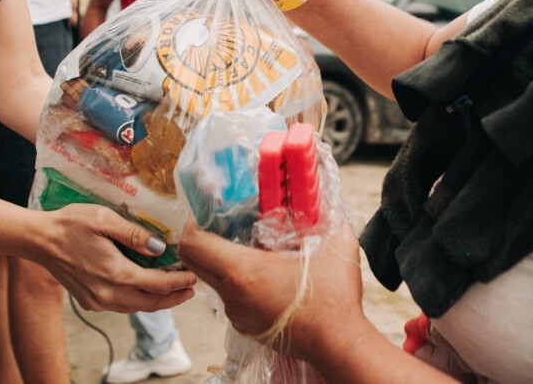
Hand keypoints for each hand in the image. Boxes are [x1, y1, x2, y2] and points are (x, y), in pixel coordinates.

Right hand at [32, 205, 196, 312]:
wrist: (40, 241)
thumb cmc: (71, 224)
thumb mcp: (104, 219)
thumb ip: (134, 234)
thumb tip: (160, 248)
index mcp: (115, 273)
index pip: (158, 284)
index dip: (179, 281)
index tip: (194, 275)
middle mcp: (108, 294)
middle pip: (151, 302)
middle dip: (174, 297)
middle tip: (191, 288)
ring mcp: (98, 301)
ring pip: (137, 307)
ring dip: (158, 300)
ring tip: (174, 290)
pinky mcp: (90, 302)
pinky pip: (122, 305)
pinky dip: (139, 299)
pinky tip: (145, 288)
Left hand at [178, 219, 366, 365]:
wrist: (340, 344)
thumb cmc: (336, 296)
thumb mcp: (334, 241)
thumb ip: (321, 211)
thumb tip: (313, 189)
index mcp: (243, 271)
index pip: (192, 243)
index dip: (194, 222)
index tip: (211, 211)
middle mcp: (232, 295)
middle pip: (194, 261)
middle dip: (203, 238)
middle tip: (226, 223)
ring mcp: (236, 314)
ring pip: (214, 279)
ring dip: (224, 261)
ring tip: (254, 248)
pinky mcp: (245, 325)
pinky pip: (230, 296)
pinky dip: (239, 282)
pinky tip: (267, 275)